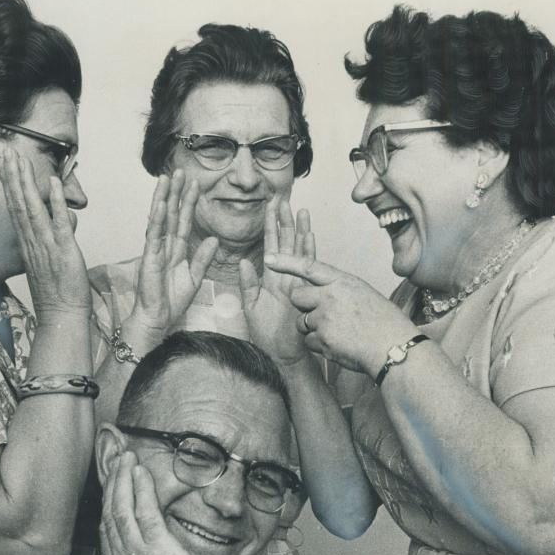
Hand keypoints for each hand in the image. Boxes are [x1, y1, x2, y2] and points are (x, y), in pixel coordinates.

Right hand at [0, 150, 90, 321]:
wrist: (61, 317)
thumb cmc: (58, 295)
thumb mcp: (49, 264)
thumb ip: (52, 242)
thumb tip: (62, 225)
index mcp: (29, 245)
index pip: (16, 209)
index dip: (10, 186)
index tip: (3, 165)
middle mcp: (33, 243)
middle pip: (19, 204)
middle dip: (12, 177)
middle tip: (5, 152)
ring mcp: (46, 246)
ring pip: (32, 209)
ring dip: (26, 183)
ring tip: (19, 160)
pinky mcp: (63, 251)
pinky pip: (58, 222)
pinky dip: (54, 202)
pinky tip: (52, 182)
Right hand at [99, 451, 217, 554]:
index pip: (107, 529)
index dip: (108, 504)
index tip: (111, 487)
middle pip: (109, 513)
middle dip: (112, 484)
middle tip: (116, 460)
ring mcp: (136, 554)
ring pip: (122, 508)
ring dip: (123, 479)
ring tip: (127, 458)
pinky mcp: (157, 549)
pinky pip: (144, 512)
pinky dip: (140, 489)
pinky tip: (140, 473)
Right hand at [130, 170, 218, 342]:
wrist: (159, 319)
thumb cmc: (172, 301)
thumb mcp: (195, 277)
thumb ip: (203, 258)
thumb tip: (214, 239)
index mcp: (177, 250)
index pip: (184, 221)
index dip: (189, 202)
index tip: (196, 184)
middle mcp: (165, 246)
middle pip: (171, 214)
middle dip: (175, 192)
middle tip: (179, 171)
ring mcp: (156, 250)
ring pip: (160, 219)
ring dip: (163, 198)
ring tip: (166, 178)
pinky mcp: (149, 258)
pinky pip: (153, 235)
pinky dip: (156, 219)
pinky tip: (159, 204)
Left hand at [239, 200, 315, 368]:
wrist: (282, 355)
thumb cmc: (267, 337)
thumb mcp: (251, 307)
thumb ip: (248, 284)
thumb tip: (244, 262)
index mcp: (271, 279)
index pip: (270, 246)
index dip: (269, 226)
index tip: (269, 206)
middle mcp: (285, 277)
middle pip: (285, 243)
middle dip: (284, 221)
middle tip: (283, 199)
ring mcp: (296, 283)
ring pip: (298, 251)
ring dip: (299, 230)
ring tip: (300, 210)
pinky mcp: (303, 293)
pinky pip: (307, 269)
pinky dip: (308, 250)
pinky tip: (309, 234)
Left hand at [262, 253, 414, 375]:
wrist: (393, 346)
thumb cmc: (383, 321)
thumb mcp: (363, 293)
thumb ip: (339, 290)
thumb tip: (322, 293)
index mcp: (342, 281)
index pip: (309, 267)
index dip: (287, 262)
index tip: (269, 258)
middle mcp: (330, 297)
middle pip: (297, 297)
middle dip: (303, 307)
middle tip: (323, 316)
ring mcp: (325, 319)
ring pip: (302, 323)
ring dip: (313, 329)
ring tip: (339, 333)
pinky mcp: (323, 340)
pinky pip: (309, 342)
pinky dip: (320, 346)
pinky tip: (339, 346)